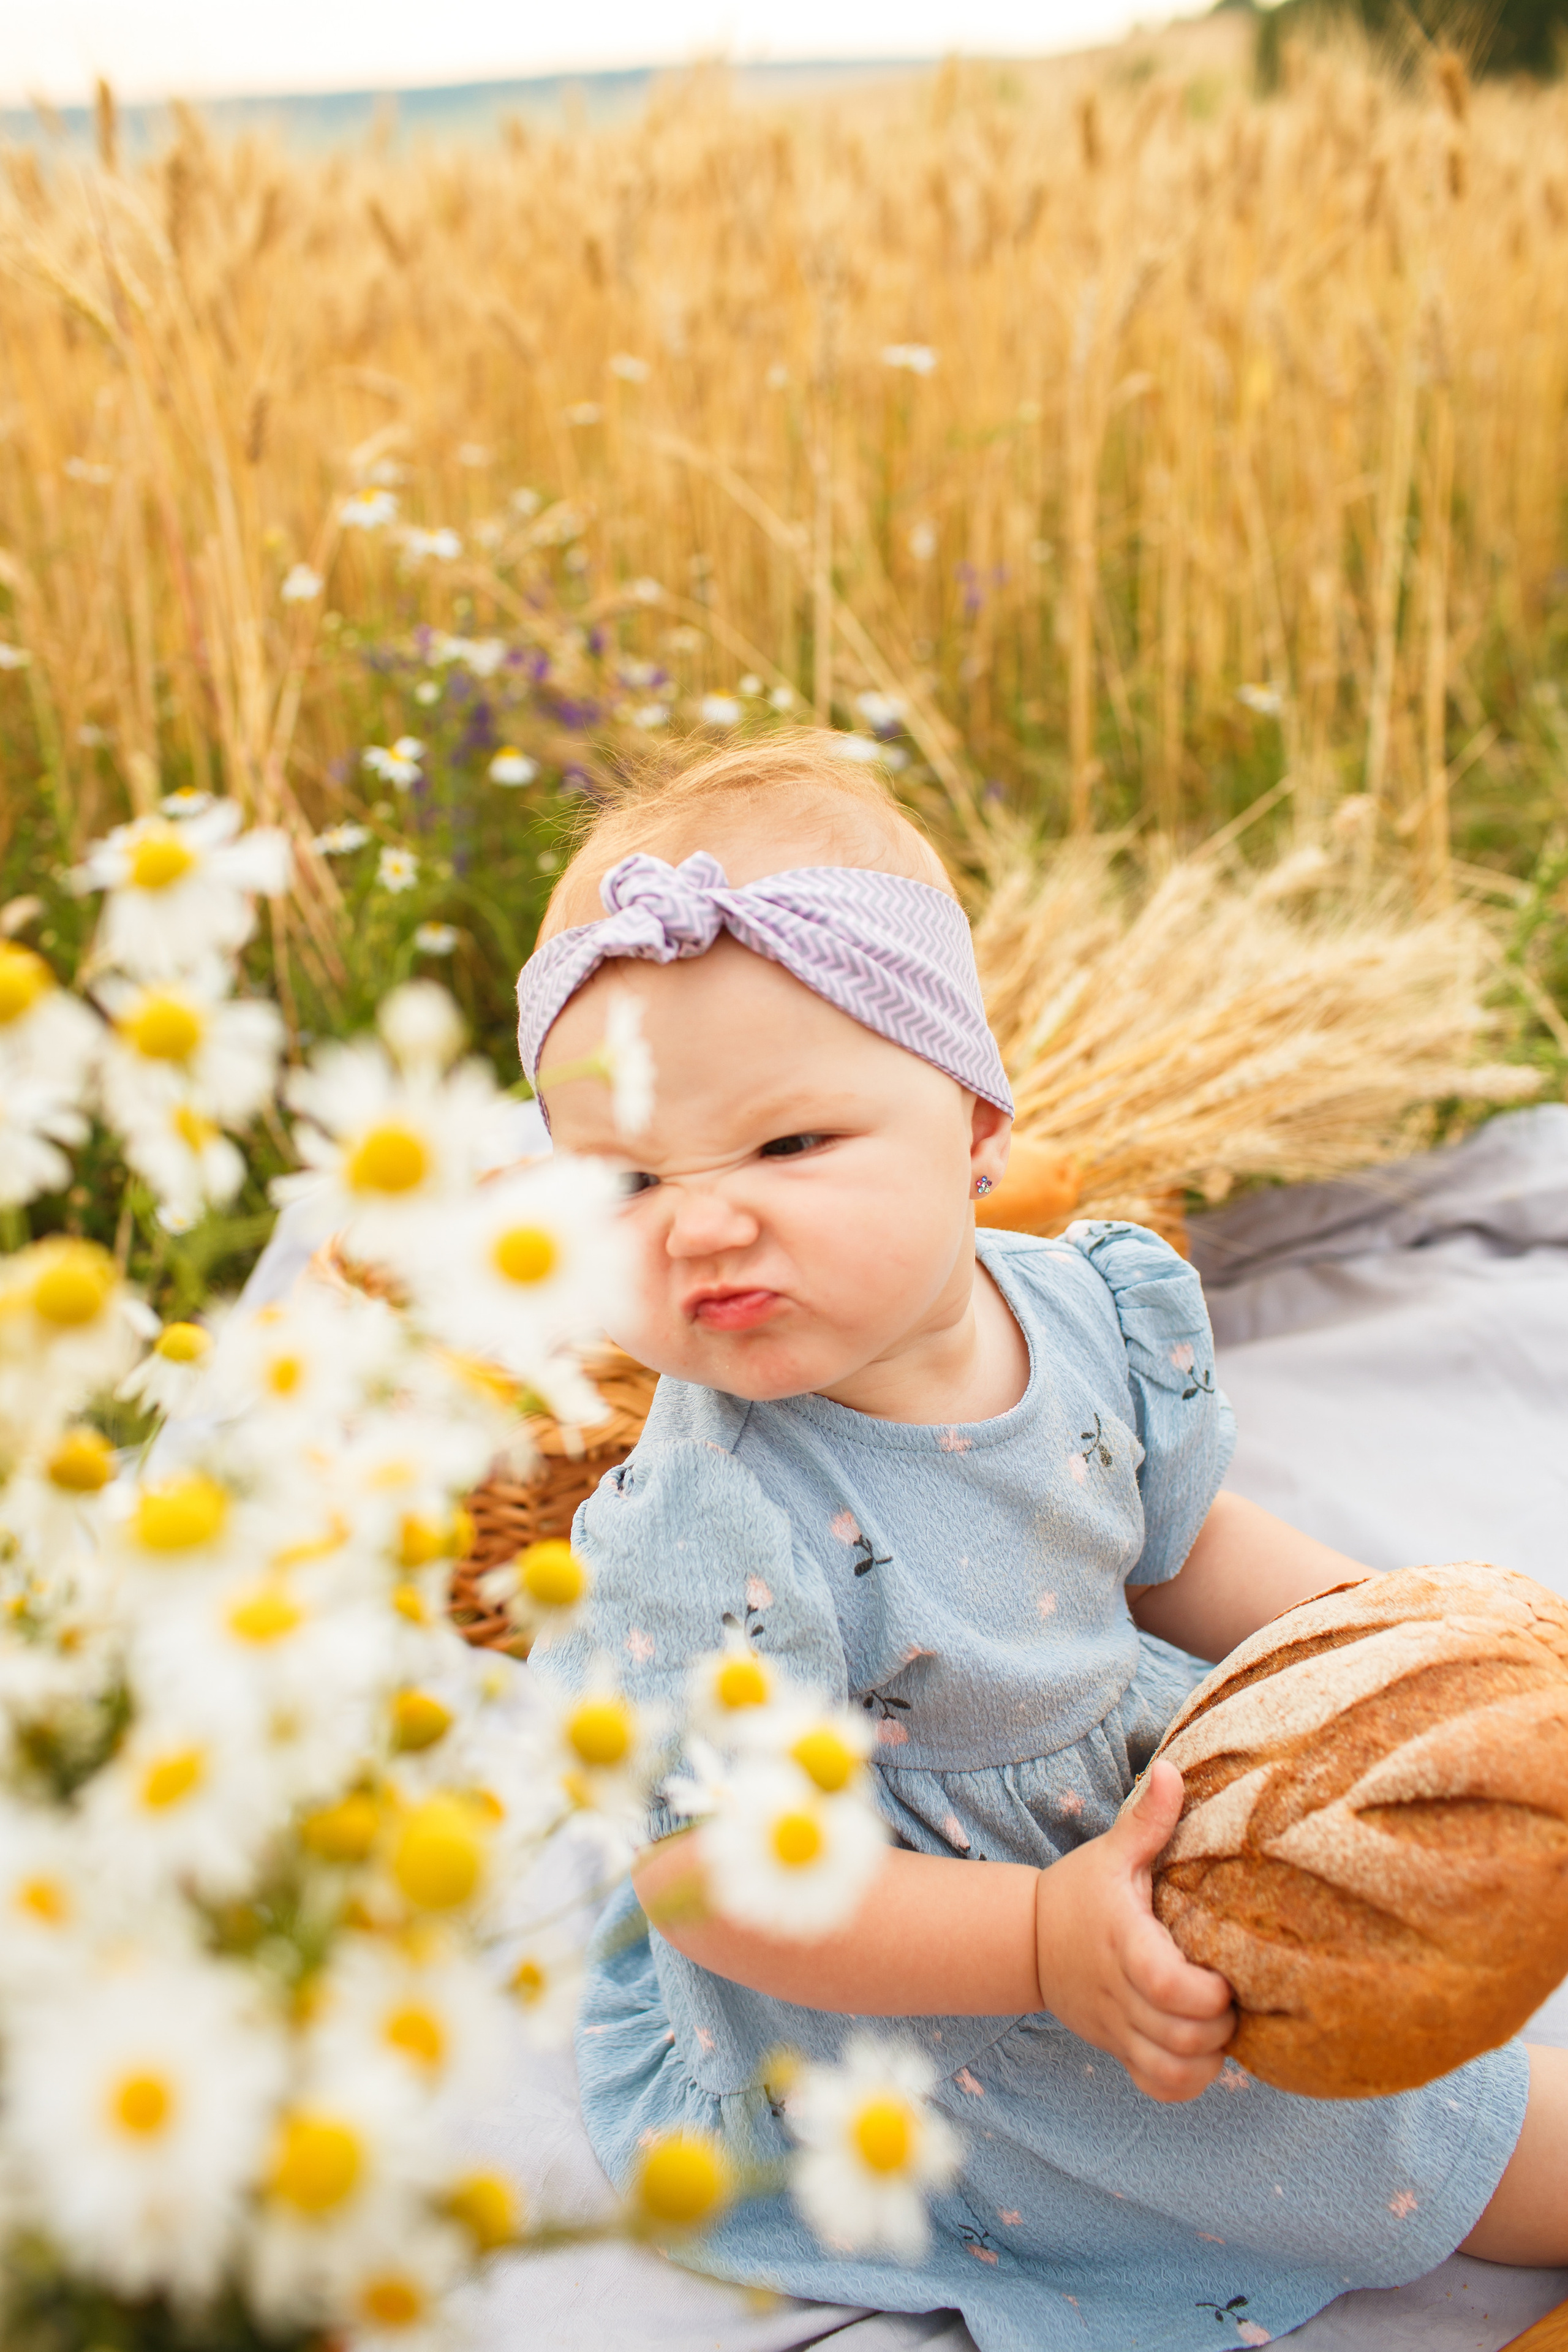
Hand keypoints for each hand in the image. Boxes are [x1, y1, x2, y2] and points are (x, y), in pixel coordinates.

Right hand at [1033, 1760, 1235, 2102]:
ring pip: (1172, 2070)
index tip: (1223, 1976)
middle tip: (1232, 1995)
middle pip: (1180, 2035)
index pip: (1165, 1984)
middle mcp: (1117, 1992)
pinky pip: (1159, 2087)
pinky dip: (1188, 2081)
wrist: (1026, 1940)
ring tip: (1219, 2025)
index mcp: (1122, 1941)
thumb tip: (1174, 1770)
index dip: (1205, 1992)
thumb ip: (1145, 1821)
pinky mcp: (1117, 2049)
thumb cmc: (1080, 1893)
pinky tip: (1200, 2051)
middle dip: (1221, 2025)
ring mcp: (1116, 2027)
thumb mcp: (1110, 1854)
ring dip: (1208, 2057)